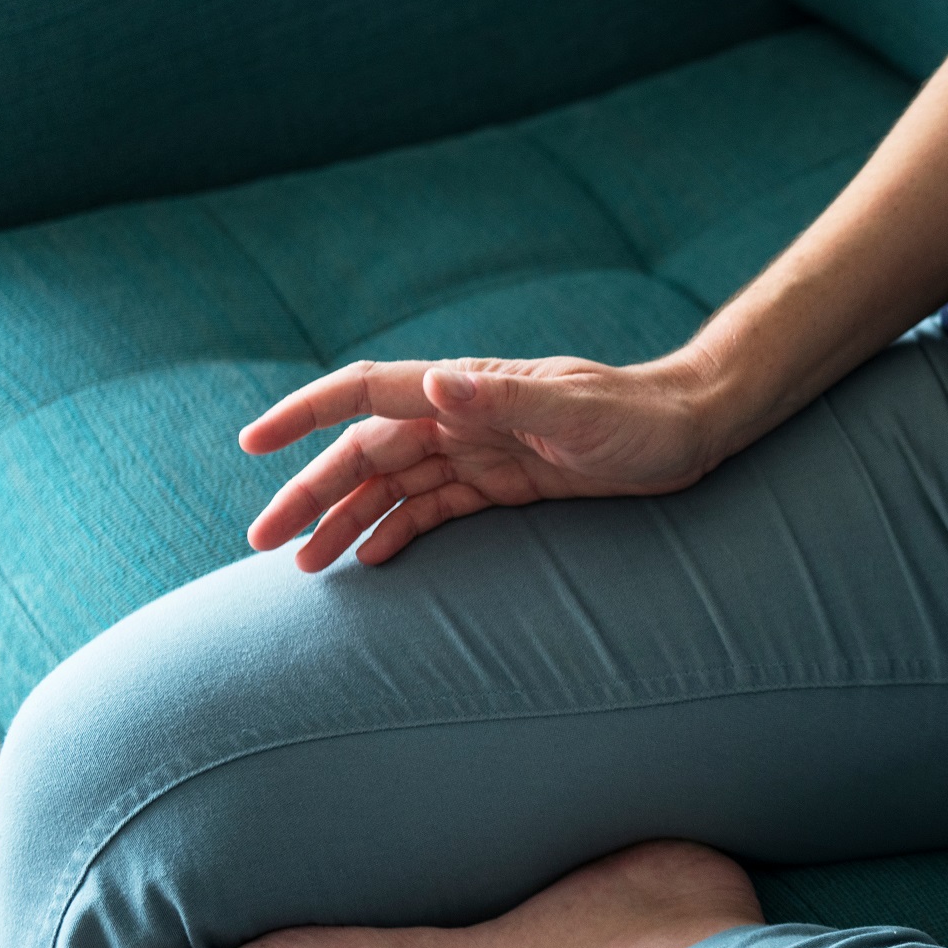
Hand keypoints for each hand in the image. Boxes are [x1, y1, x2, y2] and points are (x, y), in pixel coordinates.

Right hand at [240, 355, 718, 570]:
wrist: (693, 430)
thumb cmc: (641, 417)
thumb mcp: (577, 411)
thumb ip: (504, 398)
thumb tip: (434, 382)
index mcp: (467, 390)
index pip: (368, 393)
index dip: (307, 414)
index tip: (255, 442)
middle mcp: (463, 416)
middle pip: (367, 453)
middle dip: (311, 492)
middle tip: (264, 542)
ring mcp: (481, 450)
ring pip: (393, 486)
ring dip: (345, 520)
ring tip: (303, 565)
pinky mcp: (504, 483)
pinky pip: (435, 507)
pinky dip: (396, 530)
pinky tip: (368, 559)